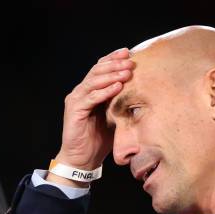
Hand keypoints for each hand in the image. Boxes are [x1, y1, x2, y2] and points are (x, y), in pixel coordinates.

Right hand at [55, 48, 133, 171]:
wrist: (82, 160)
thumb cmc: (98, 141)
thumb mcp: (113, 118)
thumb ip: (120, 103)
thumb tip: (140, 92)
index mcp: (90, 92)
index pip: (100, 68)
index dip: (113, 59)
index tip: (129, 53)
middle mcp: (81, 92)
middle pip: (97, 71)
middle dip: (115, 64)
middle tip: (130, 60)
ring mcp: (76, 100)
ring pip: (93, 81)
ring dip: (111, 75)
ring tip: (127, 71)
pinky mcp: (74, 111)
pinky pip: (90, 98)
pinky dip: (104, 91)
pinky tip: (117, 87)